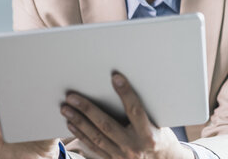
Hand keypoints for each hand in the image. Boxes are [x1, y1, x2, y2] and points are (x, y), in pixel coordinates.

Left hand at [60, 72, 193, 158]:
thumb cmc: (160, 138)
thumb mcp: (158, 124)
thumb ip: (142, 111)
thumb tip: (124, 87)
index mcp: (148, 135)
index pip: (135, 110)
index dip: (125, 93)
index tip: (115, 77)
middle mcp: (133, 147)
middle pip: (106, 125)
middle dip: (87, 109)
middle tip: (72, 97)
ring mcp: (121, 157)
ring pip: (96, 137)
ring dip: (79, 121)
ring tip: (66, 108)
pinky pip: (94, 147)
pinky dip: (81, 135)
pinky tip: (71, 124)